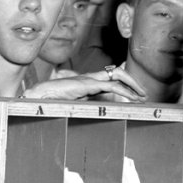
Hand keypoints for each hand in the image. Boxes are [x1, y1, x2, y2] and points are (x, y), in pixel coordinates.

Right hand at [22, 65, 146, 100]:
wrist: (38, 95)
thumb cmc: (51, 100)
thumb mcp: (72, 103)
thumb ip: (84, 103)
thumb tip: (92, 110)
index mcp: (87, 82)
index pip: (111, 76)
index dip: (125, 82)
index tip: (136, 94)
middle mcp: (90, 77)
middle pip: (117, 72)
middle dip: (133, 81)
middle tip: (143, 94)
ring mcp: (89, 79)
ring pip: (117, 75)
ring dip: (132, 84)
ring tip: (142, 96)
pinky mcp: (87, 84)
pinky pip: (110, 85)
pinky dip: (124, 91)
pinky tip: (132, 98)